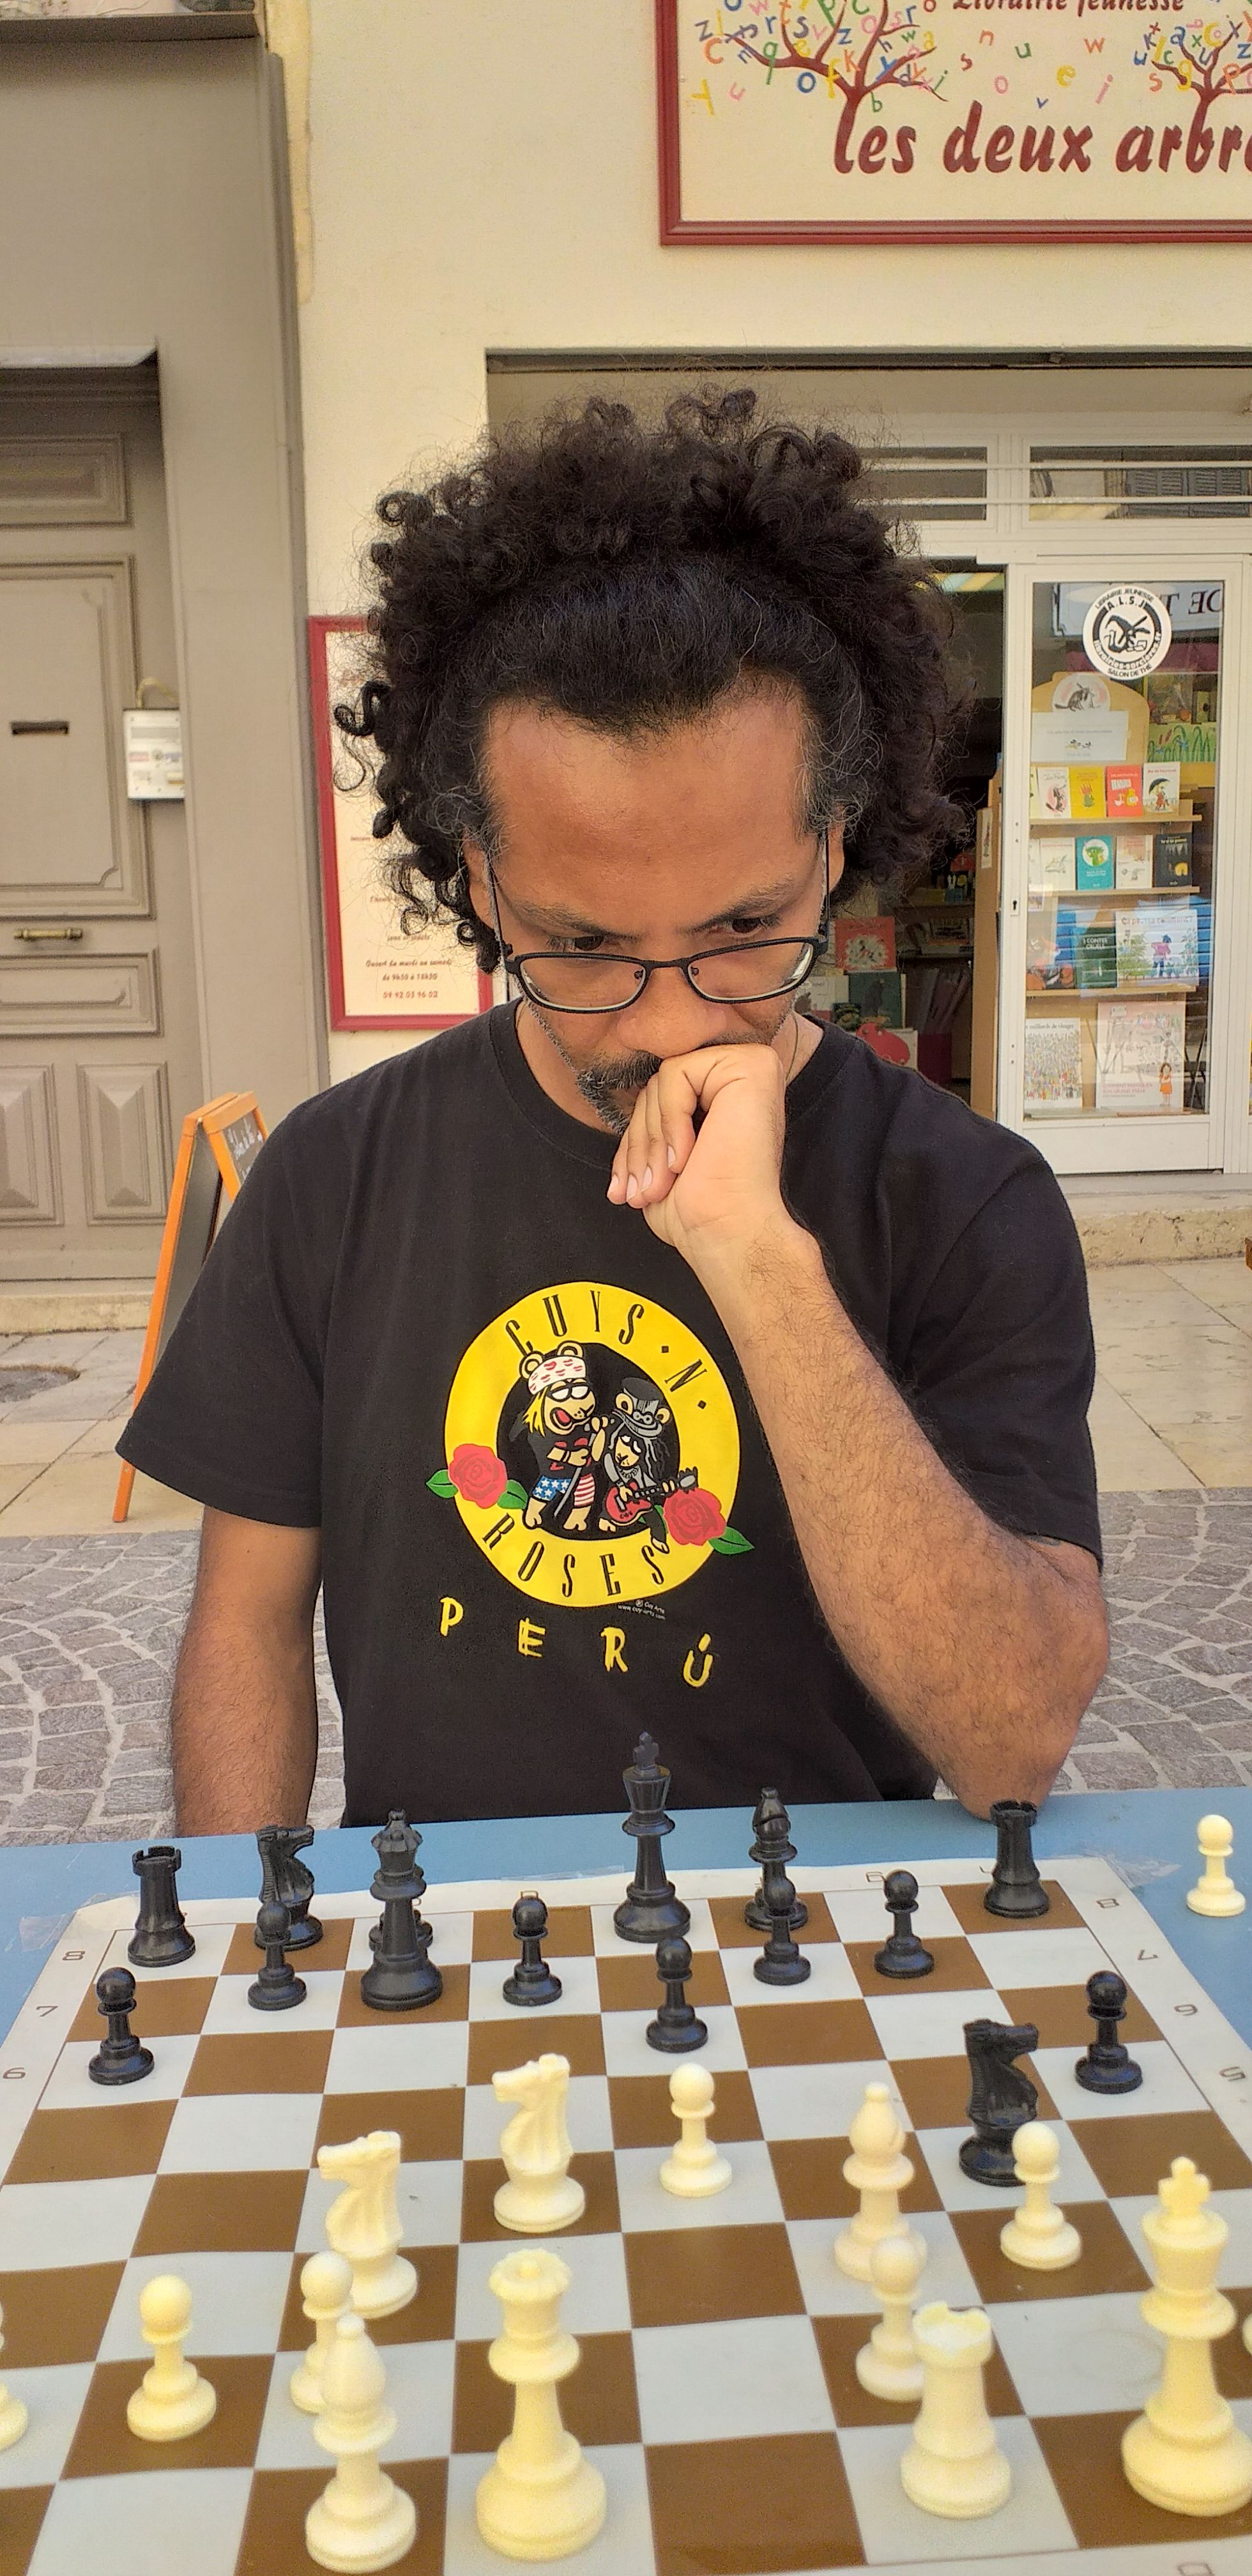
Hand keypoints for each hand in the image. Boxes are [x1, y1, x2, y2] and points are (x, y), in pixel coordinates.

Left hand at [606, 1041, 801, 1277]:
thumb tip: (635, 1107)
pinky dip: (669, 1120)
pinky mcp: (751, 1065)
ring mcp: (752, 1066)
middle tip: (641, 1191)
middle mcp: (744, 1077)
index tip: (624, 1189)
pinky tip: (685, 1158)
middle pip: (657, 1089)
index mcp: (728, 1098)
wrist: (730, 1234)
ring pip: (661, 1082)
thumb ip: (656, 1124)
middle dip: (638, 1144)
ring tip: (659, 1185)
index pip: (659, 1100)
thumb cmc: (700, 1211)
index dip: (636, 1142)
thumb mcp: (662, 1160)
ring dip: (650, 1140)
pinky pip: (676, 1074)